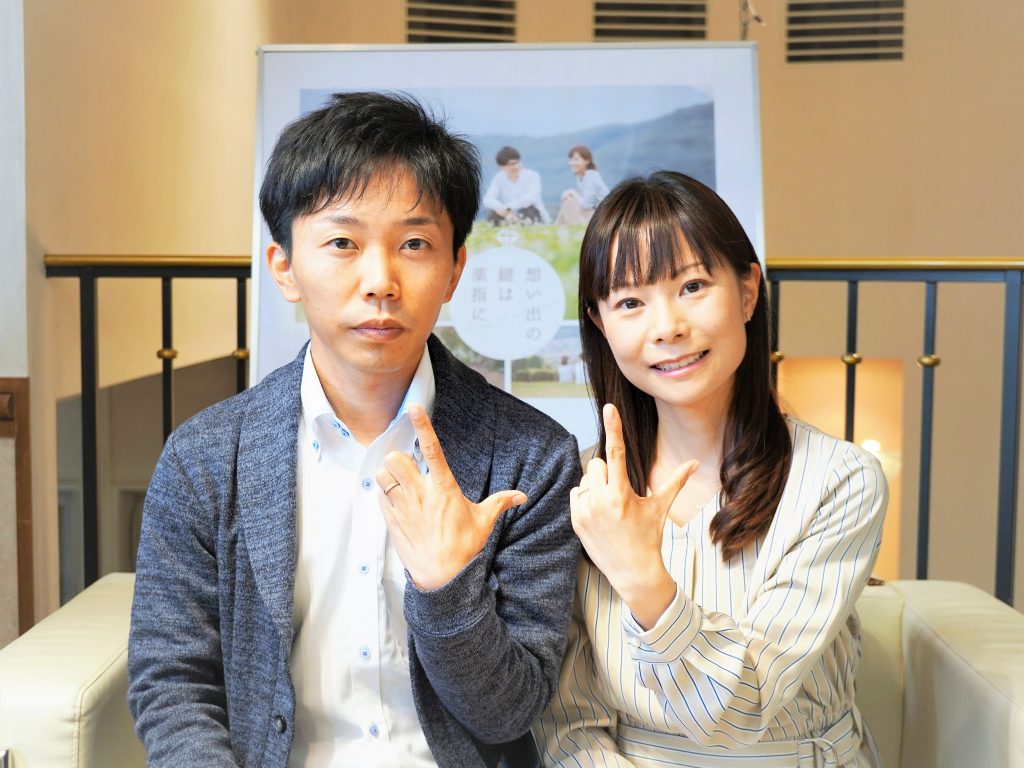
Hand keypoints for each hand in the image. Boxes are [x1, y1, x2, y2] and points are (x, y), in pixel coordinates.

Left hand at [376, 405, 526, 590]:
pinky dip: (384, 493)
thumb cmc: (465, 547)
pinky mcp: (392, 520)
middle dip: (399, 459)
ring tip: (399, 484)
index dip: (422, 426)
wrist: (444, 578)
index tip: (413, 408)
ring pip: (382, 475)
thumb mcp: (484, 521)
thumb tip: (522, 496)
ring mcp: (403, 507)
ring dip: (388, 475)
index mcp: (444, 488)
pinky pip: (379, 496)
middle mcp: (421, 493)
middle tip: (408, 469)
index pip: (431, 449)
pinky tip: (396, 502)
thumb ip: (501, 502)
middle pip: (396, 458)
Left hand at [571, 404, 698, 628]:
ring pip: (585, 479)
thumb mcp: (661, 508)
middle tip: (619, 492)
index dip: (613, 427)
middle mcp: (601, 500)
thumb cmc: (649, 537)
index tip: (609, 407)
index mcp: (623, 493)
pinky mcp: (575, 520)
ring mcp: (585, 511)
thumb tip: (695, 463)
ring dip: (595, 486)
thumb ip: (676, 482)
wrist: (633, 572)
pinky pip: (575, 494)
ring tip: (609, 507)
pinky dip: (585, 499)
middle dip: (607, 472)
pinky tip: (599, 515)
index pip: (617, 452)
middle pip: (596, 464)